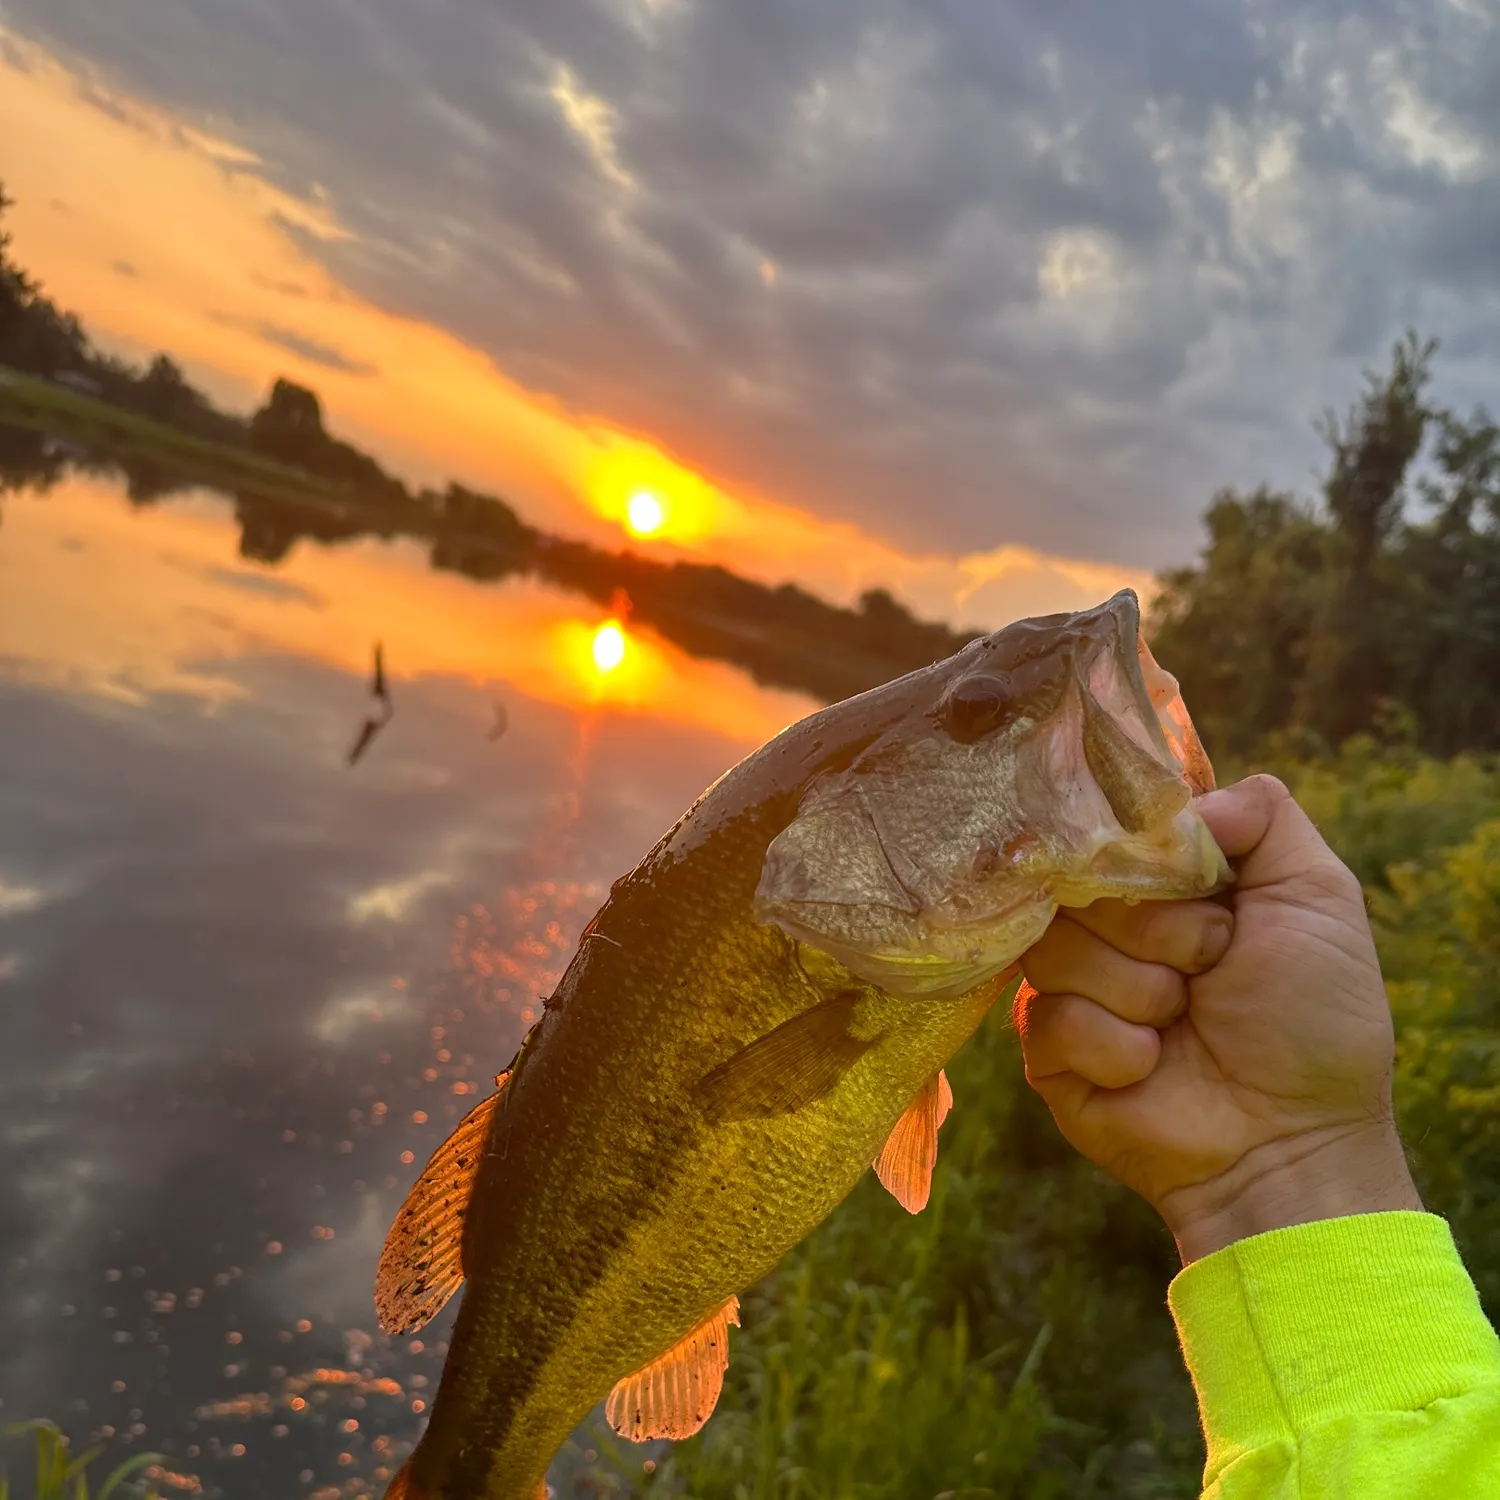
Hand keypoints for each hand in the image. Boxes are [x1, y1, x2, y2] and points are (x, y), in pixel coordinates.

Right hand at [1015, 774, 1421, 1261]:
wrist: (1294, 1143)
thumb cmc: (1315, 1020)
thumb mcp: (1316, 896)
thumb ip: (1264, 816)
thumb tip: (1181, 804)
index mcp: (1163, 884)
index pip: (1107, 827)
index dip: (1141, 852)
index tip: (1193, 887)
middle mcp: (1109, 927)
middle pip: (1072, 882)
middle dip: (1153, 928)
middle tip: (1207, 967)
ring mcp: (1072, 988)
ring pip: (1052, 948)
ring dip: (1137, 990)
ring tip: (1182, 1022)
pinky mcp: (1048, 1052)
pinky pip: (1047, 1017)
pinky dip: (1114, 1046)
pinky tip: (1152, 1068)